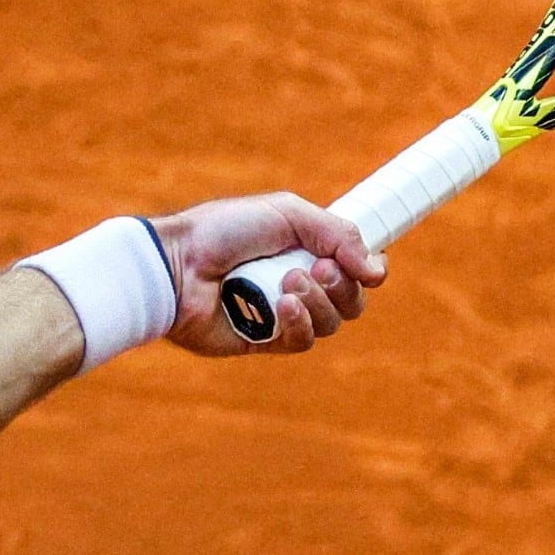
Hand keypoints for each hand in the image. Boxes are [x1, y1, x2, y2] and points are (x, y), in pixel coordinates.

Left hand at [153, 192, 381, 358]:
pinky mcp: (264, 340)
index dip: (368, 268)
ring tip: (288, 283)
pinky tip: (282, 306)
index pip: (355, 267)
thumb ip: (338, 234)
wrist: (176, 264)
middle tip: (316, 268)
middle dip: (342, 285)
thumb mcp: (287, 213)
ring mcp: (281, 314)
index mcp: (304, 250)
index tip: (368, 265)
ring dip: (318, 301)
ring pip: (331, 322)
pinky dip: (300, 323)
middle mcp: (298, 283)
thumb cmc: (224, 231)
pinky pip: (303, 341)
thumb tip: (378, 271)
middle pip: (351, 300)